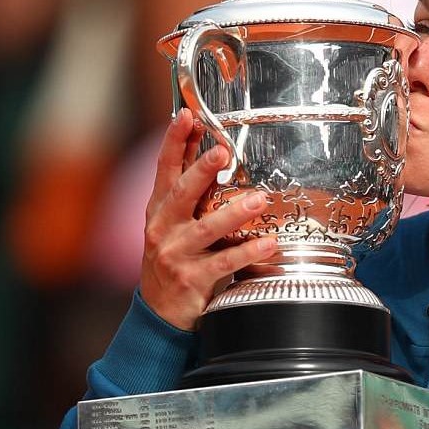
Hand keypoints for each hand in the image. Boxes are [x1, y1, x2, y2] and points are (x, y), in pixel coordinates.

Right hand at [139, 108, 277, 330]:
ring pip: (206, 229)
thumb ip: (190, 194)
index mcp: (159, 210)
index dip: (174, 141)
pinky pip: (225, 263)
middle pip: (182, 193)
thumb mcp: (173, 225)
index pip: (165, 170)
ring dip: (234, 213)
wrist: (160, 312)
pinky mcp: (191, 279)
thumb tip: (210, 151)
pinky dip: (249, 252)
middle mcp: (163, 229)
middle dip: (201, 170)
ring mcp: (175, 254)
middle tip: (222, 150)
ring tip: (259, 200)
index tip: (186, 116)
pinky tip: (270, 243)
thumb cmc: (174, 261)